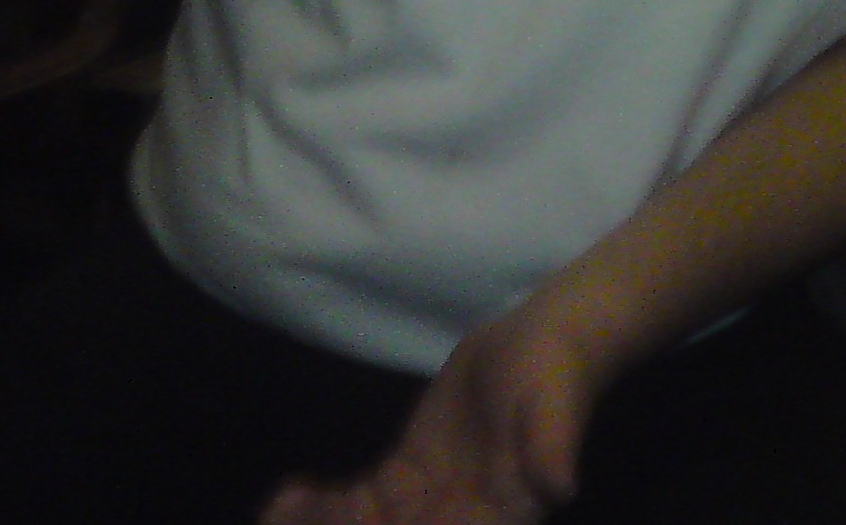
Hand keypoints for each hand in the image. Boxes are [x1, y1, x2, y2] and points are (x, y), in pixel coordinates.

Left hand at [260, 299, 612, 524]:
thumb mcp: (557, 404)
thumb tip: (561, 487)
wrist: (546, 339)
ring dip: (327, 524)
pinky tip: (290, 495)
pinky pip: (360, 503)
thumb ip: (552, 446)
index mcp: (497, 516)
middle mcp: (460, 518)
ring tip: (284, 507)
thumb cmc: (557, 371)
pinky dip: (324, 506)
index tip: (367, 520)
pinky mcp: (409, 476)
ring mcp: (429, 500)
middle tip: (302, 512)